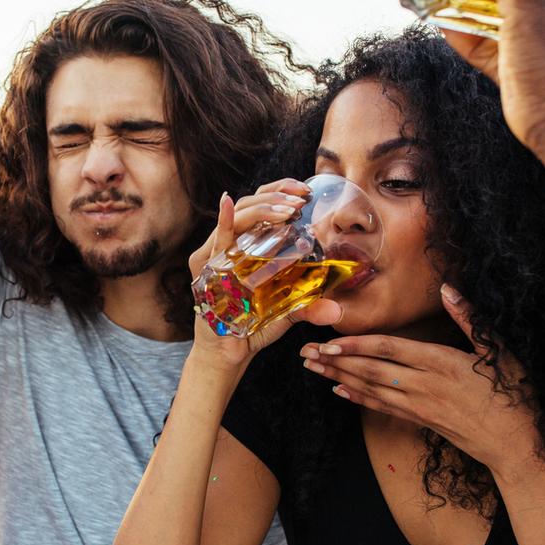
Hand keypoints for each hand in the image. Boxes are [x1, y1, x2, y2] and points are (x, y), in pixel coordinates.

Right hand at [188, 180, 341, 370]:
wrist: (231, 352)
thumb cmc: (255, 325)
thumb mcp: (288, 311)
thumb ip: (309, 305)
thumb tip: (337, 310)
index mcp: (250, 244)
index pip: (263, 205)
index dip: (281, 191)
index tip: (305, 192)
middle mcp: (232, 243)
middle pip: (251, 203)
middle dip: (276, 196)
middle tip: (300, 200)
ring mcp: (217, 253)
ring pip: (239, 217)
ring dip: (263, 209)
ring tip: (287, 211)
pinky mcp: (206, 268)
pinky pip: (216, 241)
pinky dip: (223, 221)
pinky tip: (228, 205)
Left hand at [298, 283, 541, 471]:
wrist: (517, 445)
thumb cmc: (513, 394)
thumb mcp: (498, 351)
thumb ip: (470, 319)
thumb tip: (450, 288)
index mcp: (443, 363)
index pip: (390, 350)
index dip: (357, 345)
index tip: (329, 342)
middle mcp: (425, 386)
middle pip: (372, 370)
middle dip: (336, 362)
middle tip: (305, 354)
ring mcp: (421, 406)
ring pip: (372, 389)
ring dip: (340, 379)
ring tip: (313, 369)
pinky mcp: (421, 420)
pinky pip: (383, 408)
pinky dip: (359, 399)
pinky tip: (339, 392)